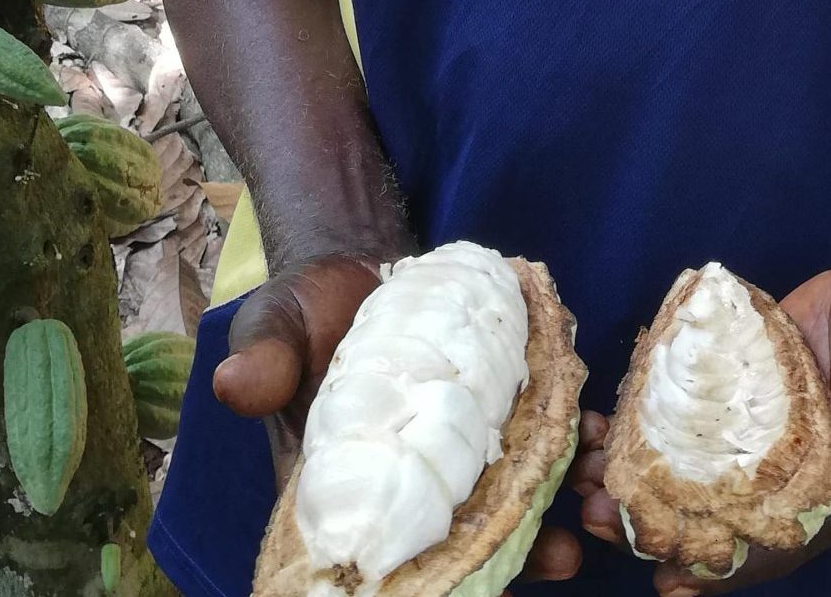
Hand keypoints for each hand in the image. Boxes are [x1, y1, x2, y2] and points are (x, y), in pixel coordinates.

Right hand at [215, 252, 591, 588]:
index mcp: (346, 488)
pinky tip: (594, 431)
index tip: (471, 585)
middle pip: (462, 538)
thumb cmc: (304, 309)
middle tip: (561, 555)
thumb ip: (265, 358)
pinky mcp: (493, 409)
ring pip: (509, 496)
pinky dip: (566, 439)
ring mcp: (455, 448)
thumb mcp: (275, 325)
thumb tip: (236, 384)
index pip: (386, 552)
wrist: (355, 265)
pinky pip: (535, 437)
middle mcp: (406, 481)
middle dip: (513, 554)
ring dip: (554, 503)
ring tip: (593, 494)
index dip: (431, 578)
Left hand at [572, 263, 830, 594]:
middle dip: (666, 533)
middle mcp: (805, 480)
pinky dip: (645, 446)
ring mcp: (767, 452)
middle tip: (600, 522)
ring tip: (585, 489)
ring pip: (701, 491)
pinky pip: (689, 444)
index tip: (677, 581)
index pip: (793, 537)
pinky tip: (600, 436)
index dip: (738, 562)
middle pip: (733, 527)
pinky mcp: (738, 417)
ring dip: (642, 495)